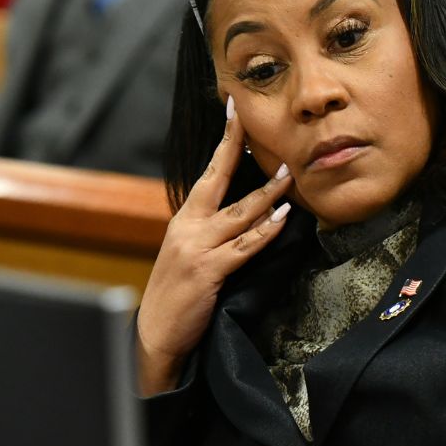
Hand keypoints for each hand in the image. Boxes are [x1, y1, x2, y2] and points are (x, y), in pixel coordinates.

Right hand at [136, 96, 292, 394]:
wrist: (155, 335)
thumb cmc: (176, 296)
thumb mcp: (187, 254)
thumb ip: (209, 231)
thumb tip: (245, 209)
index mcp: (184, 220)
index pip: (208, 172)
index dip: (223, 141)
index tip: (234, 110)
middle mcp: (188, 227)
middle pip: (217, 178)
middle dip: (235, 145)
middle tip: (255, 119)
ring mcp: (197, 248)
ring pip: (239, 212)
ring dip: (267, 192)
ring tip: (290, 172)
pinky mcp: (208, 271)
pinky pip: (244, 246)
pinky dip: (265, 231)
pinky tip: (282, 217)